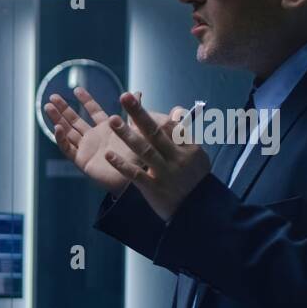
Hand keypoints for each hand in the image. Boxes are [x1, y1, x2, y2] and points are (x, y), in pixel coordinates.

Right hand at [45, 88, 166, 196]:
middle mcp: (94, 138)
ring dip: (57, 119)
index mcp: (107, 129)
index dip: (85, 100)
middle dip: (63, 108)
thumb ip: (134, 111)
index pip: (93, 111)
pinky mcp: (81, 160)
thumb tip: (136, 93)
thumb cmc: (140, 156)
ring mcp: (86, 149)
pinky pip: (68, 149)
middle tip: (52, 97)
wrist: (137, 177)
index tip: (76, 89)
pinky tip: (57, 127)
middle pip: (74, 120)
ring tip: (47, 107)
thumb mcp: (138, 130)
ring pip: (67, 131)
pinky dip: (61, 139)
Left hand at [103, 93, 212, 221]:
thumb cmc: (194, 179)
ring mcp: (165, 173)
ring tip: (112, 120)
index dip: (151, 113)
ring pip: (145, 150)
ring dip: (127, 135)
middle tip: (124, 97)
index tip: (133, 99)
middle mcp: (176, 158)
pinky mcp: (153, 188)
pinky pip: (136, 174)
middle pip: (156, 132)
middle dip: (139, 114)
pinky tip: (108, 155)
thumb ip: (183, 135)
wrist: (197, 210)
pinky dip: (122, 165)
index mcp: (187, 148)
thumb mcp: (196, 155)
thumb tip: (176, 112)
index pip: (169, 125)